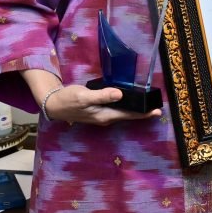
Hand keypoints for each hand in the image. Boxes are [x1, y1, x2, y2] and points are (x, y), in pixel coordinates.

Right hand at [42, 84, 160, 125]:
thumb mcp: (85, 96)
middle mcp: (106, 118)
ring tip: (146, 104)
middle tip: (156, 107)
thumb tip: (119, 94)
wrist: (54, 104)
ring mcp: (102, 115)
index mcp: (105, 116)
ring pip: (123, 112)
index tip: (157, 111)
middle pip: (128, 115)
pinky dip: (125, 105)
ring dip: (134, 109)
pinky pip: (116, 109)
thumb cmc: (69, 100)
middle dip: (142, 111)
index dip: (143, 113)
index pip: (129, 115)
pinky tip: (128, 100)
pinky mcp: (98, 110)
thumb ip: (102, 96)